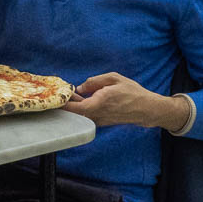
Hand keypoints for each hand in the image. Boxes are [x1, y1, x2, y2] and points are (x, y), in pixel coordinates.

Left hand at [63, 72, 188, 130]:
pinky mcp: (102, 123)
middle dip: (66, 103)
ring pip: (80, 115)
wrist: (146, 109)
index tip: (56, 95)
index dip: (63, 102)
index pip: (74, 107)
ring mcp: (100, 120)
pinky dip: (81, 109)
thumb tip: (79, 88)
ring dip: (73, 106)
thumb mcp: (114, 78)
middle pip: (74, 113)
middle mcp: (98, 114)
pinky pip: (87, 116)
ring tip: (72, 94)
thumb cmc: (132, 92)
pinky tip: (82, 99)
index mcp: (100, 101)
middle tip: (62, 92)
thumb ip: (94, 82)